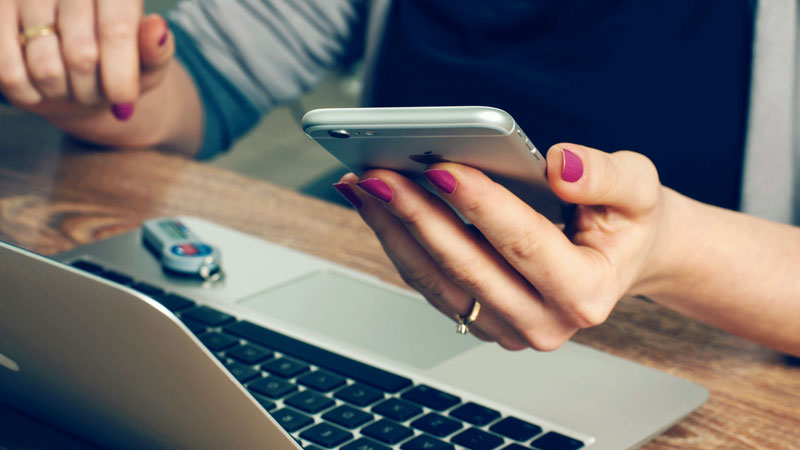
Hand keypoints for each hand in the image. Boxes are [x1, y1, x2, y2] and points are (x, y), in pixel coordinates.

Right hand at [0, 0, 173, 120]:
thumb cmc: (119, 63)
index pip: (116, 31)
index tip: (124, 104)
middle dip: (93, 90)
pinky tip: (42, 87)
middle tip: (97, 94)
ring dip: (63, 93)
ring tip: (71, 87)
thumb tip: (157, 29)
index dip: (120, 75)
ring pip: (45, 67)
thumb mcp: (148, 62)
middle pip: (81, 55)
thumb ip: (157, 50)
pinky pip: (9, 73)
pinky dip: (30, 93)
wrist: (75, 65)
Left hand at [334, 143, 666, 350]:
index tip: (440, 167)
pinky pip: (430, 284)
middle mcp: (544, 323)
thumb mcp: (639, 189)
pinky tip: (378, 206)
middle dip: (417, 215)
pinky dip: (399, 242)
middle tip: (378, 174)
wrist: (621, 258)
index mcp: (587, 293)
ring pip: (437, 280)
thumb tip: (559, 166)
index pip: (523, 243)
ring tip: (364, 185)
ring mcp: (507, 328)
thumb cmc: (627, 222)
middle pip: (467, 267)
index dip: (480, 204)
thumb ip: (606, 175)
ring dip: (394, 230)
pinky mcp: (481, 320)